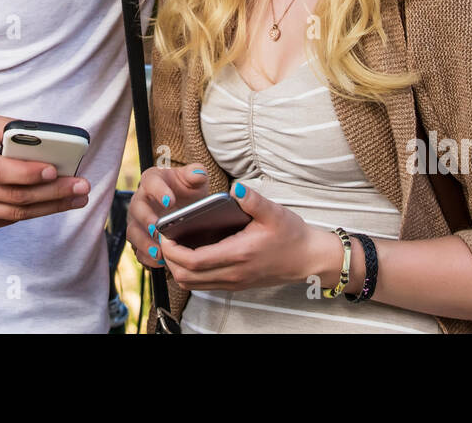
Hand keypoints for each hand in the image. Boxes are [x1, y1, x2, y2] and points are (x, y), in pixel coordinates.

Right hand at [0, 113, 90, 232]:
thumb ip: (9, 128)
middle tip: (81, 187)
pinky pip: (7, 220)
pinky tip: (51, 203)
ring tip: (76, 198)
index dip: (28, 173)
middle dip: (53, 193)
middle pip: (13, 196)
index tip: (54, 170)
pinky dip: (32, 212)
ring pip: (14, 213)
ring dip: (50, 207)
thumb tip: (45, 138)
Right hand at [127, 163, 210, 269]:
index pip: (151, 183)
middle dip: (146, 220)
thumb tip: (198, 174)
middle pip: (136, 210)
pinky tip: (159, 262)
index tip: (169, 201)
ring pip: (133, 232)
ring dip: (144, 243)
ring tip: (159, 252)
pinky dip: (146, 257)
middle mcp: (139, 201)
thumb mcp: (193, 179)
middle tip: (157, 229)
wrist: (184, 206)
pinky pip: (138, 250)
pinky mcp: (139, 239)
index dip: (158, 191)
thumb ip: (196, 173)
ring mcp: (137, 222)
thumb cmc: (186, 189)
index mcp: (152, 180)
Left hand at [157, 181, 322, 290]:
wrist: (307, 258)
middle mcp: (234, 273)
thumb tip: (235, 188)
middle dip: (169, 259)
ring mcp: (234, 282)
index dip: (172, 250)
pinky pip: (204, 284)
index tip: (164, 233)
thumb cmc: (291, 235)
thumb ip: (253, 200)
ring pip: (193, 284)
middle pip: (187, 276)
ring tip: (174, 245)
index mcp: (239, 254)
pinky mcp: (236, 284)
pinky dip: (190, 272)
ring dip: (178, 267)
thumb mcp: (275, 212)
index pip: (194, 260)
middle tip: (164, 237)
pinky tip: (191, 252)